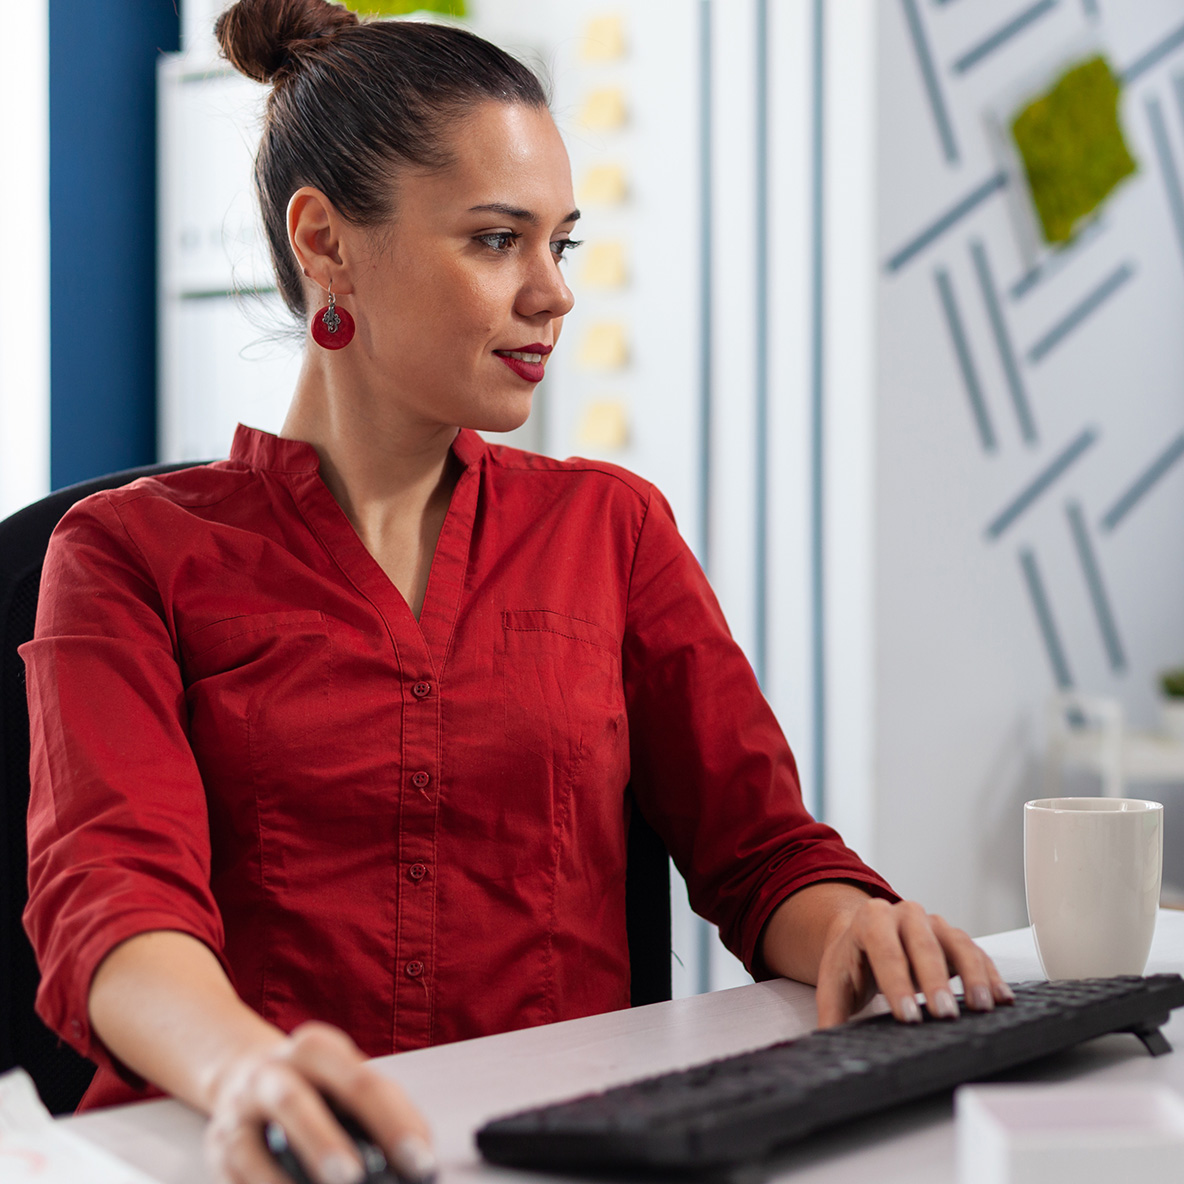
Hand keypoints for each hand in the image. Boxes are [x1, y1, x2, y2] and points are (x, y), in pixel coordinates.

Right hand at [205, 1022, 433, 1183]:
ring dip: (284, 1183)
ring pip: (253, 1147)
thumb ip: (386, 1111)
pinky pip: (236, 1180)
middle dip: (325, 1146)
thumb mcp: (349, 1078)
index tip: (419, 1164)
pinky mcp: (219, 1148)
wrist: (246, 1073)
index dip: (393, 1125)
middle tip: (356, 1181)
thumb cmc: (314, 1083)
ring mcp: (239, 1112)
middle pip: (296, 1104)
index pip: (361, 1083)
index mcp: (316, 1048)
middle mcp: (271, 1073)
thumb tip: (419, 1159)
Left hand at [815, 898, 1013, 1026]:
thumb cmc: (851, 961)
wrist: (863, 934)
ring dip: (972, 976)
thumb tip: (823, 1046)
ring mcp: (933, 923)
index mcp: (870, 919)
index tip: (908, 1016)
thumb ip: (830, 1014)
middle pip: (923, 945)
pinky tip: (1001, 999)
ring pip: (957, 943)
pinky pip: (977, 952)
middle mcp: (904, 914)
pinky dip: (990, 975)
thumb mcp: (834, 983)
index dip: (897, 983)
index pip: (885, 950)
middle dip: (935, 981)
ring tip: (981, 1007)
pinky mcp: (954, 938)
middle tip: (944, 1014)